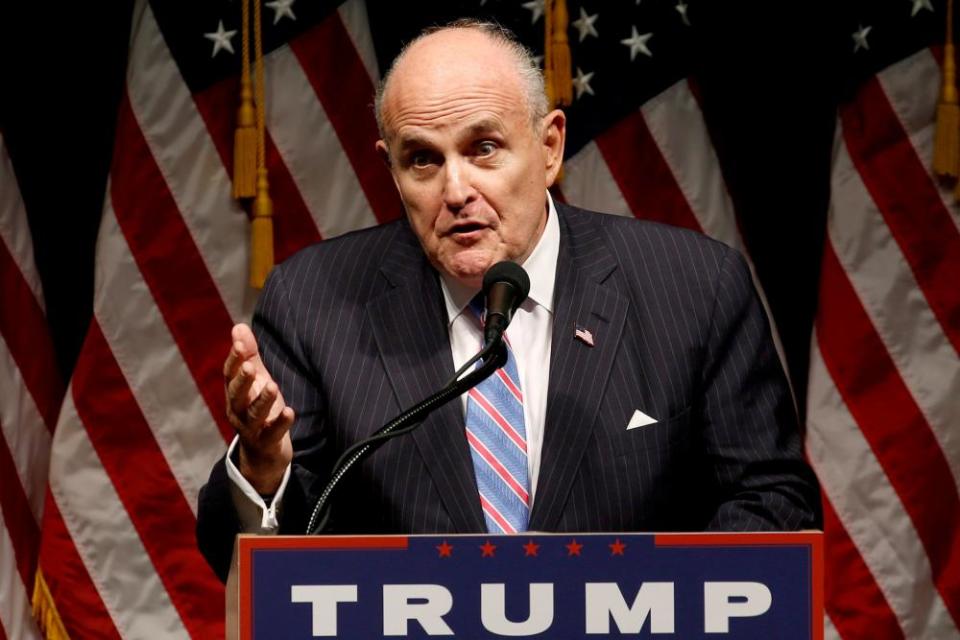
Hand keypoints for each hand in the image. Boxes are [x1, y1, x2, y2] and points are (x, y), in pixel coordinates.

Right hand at [223, 323, 294, 493]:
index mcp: (234, 393)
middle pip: (236, 395)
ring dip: (262, 400)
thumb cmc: (258, 408)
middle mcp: (238, 410)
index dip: (235, 359)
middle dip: (242, 381)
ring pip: (253, 415)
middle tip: (250, 367)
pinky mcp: (267, 442)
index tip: (241, 343)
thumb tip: (238, 326)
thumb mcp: (255, 381)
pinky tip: (290, 411)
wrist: (262, 452)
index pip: (230, 374)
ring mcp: (251, 428)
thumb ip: (248, 355)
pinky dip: (281, 423)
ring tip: (273, 386)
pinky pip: (273, 433)